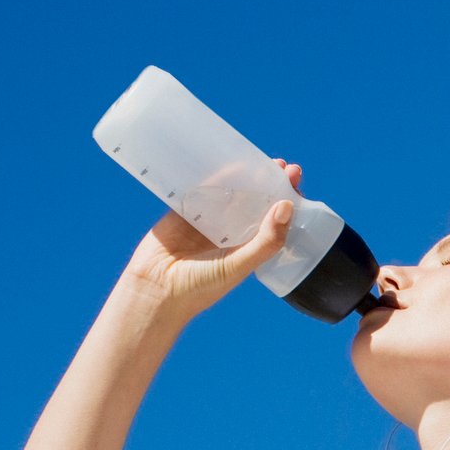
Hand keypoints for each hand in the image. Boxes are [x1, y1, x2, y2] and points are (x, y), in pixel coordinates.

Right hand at [115, 157, 302, 321]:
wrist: (154, 290)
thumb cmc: (200, 288)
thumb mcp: (238, 266)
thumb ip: (265, 241)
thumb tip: (288, 206)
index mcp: (250, 247)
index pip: (274, 219)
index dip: (286, 199)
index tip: (295, 179)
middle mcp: (232, 232)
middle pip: (256, 201)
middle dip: (270, 182)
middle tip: (282, 165)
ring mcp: (209, 221)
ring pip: (231, 193)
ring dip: (245, 176)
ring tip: (258, 159)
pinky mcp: (185, 212)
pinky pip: (201, 188)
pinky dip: (212, 175)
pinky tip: (225, 161)